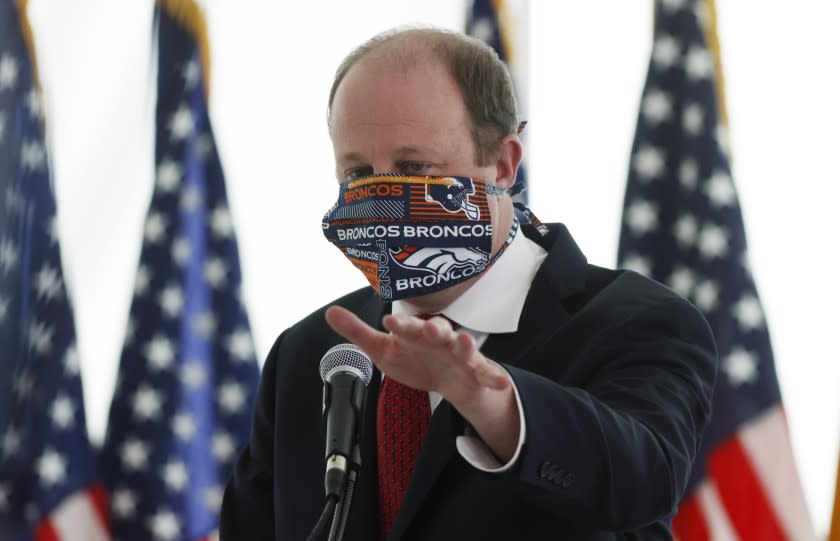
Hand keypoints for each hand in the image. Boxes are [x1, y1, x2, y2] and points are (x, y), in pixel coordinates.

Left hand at [324, 305, 508, 402]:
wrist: (447, 378)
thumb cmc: (414, 357)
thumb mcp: (383, 349)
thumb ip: (358, 332)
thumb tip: (330, 312)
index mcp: (415, 332)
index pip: (406, 326)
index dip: (400, 325)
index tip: (388, 323)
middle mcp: (439, 338)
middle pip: (438, 330)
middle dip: (435, 328)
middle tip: (431, 327)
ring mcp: (459, 354)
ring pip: (463, 346)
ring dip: (465, 344)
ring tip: (465, 341)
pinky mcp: (476, 370)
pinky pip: (486, 373)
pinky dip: (494, 377)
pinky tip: (501, 382)